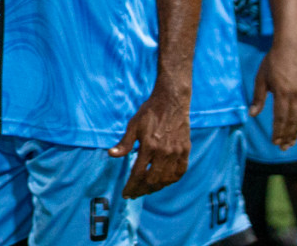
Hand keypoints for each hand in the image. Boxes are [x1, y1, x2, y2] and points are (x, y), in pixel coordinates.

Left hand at [109, 83, 190, 197]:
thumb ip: (124, 143)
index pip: (138, 173)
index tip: (125, 193)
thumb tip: (111, 155)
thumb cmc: (149, 112)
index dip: (131, 186)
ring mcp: (176, 153)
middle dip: (141, 190)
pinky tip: (163, 182)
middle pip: (152, 180)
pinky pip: (179, 172)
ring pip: (166, 179)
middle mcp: (164, 152)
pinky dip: (171, 180)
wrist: (171, 102)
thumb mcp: (133, 125)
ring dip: (155, 188)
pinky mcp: (185, 151)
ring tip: (145, 190)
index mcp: (149, 146)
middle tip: (134, 194)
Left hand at [252, 39, 296, 148]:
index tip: (275, 142)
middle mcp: (295, 96)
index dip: (278, 132)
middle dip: (287, 136)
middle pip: (292, 121)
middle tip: (283, 147)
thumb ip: (258, 98)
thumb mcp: (260, 79)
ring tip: (291, 142)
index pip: (281, 118)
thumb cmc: (271, 63)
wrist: (290, 49)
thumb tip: (252, 115)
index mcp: (282, 93)